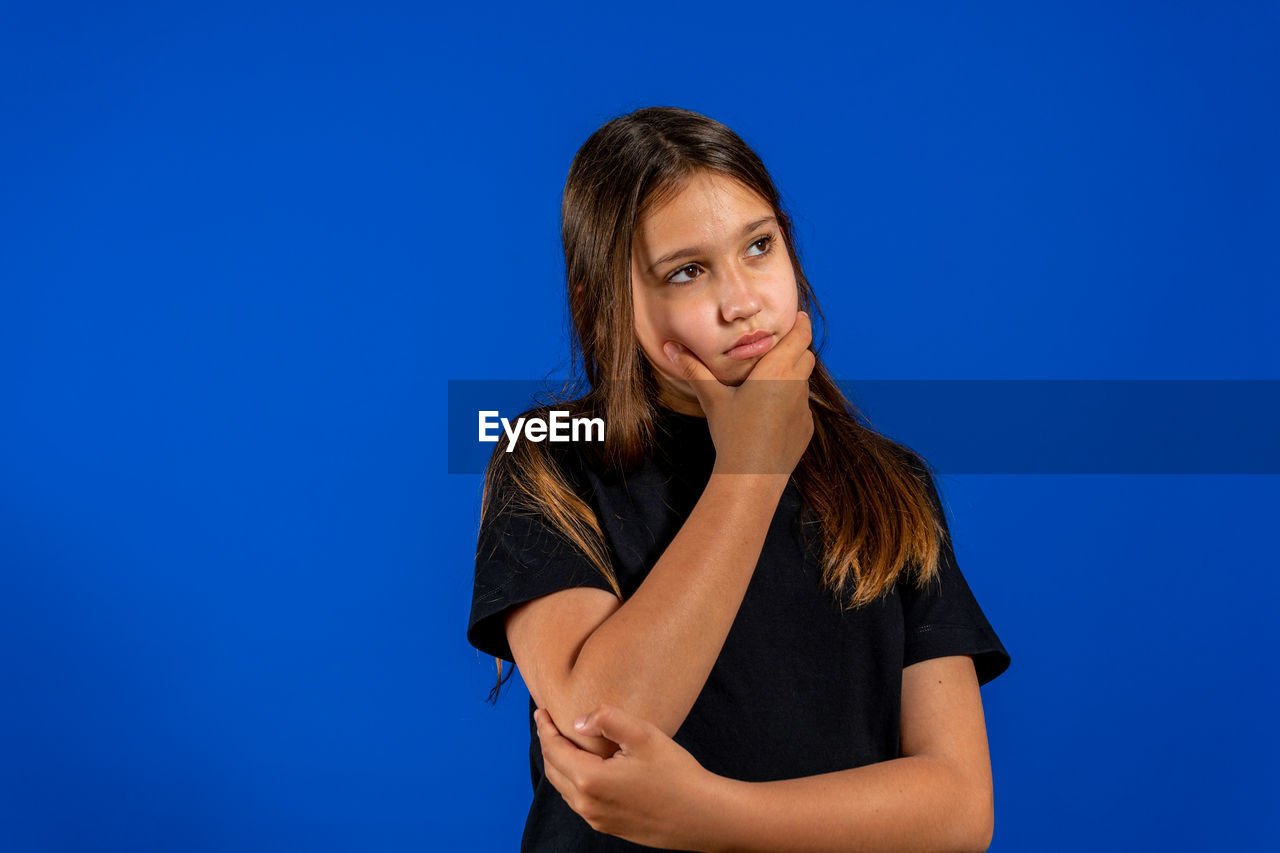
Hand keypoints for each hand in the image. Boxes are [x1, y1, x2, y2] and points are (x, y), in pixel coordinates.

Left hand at [534, 704, 726, 851]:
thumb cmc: (677, 775)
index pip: (554, 750)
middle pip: (554, 770)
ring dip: (559, 764)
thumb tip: (579, 722)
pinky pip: (580, 802)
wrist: (703, 817)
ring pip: (565, 788)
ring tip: (562, 743)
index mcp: (591, 780)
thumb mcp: (644, 735)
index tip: (541, 712)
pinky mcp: (609, 827)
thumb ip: (607, 719)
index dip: (545, 728)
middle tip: (547, 724)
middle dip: (548, 745)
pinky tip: (584, 770)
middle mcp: (587, 804)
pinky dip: (573, 781)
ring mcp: (597, 819)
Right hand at [665, 311, 814, 476]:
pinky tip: (772, 414)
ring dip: (794, 376)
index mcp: (777, 370)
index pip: (801, 335)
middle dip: (797, 348)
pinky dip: (792, 402)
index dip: (801, 323)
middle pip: (807, 355)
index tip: (798, 316)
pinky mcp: (806, 428)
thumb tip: (671, 347)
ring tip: (771, 381)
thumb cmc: (733, 434)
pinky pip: (803, 407)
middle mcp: (797, 385)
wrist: (752, 477)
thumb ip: (694, 370)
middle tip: (778, 347)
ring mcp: (805, 408)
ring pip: (805, 381)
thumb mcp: (712, 399)